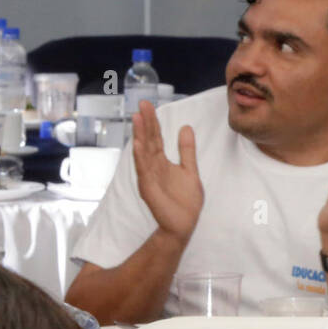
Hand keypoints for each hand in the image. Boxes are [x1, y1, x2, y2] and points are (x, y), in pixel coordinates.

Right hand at [132, 99, 202, 240]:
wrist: (183, 224)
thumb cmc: (185, 200)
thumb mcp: (190, 170)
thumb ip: (187, 150)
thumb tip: (186, 127)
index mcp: (162, 162)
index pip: (156, 138)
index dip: (153, 121)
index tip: (149, 104)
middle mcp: (152, 167)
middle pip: (148, 141)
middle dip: (146, 123)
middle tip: (142, 104)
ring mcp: (149, 177)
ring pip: (143, 152)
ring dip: (140, 135)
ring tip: (137, 118)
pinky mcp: (149, 188)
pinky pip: (144, 170)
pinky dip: (140, 157)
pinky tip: (137, 145)